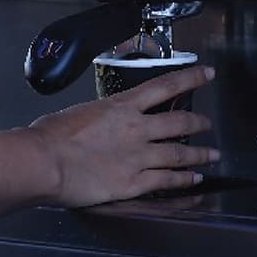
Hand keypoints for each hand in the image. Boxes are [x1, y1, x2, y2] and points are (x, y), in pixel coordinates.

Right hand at [26, 64, 218, 206]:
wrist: (45, 161)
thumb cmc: (52, 136)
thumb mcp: (81, 111)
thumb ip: (99, 116)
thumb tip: (98, 122)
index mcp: (122, 106)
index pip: (166, 85)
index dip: (191, 78)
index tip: (207, 73)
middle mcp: (136, 128)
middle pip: (179, 121)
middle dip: (198, 122)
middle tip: (208, 123)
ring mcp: (138, 156)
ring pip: (179, 153)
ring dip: (199, 154)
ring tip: (211, 155)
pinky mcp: (132, 183)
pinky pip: (166, 181)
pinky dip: (184, 180)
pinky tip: (193, 180)